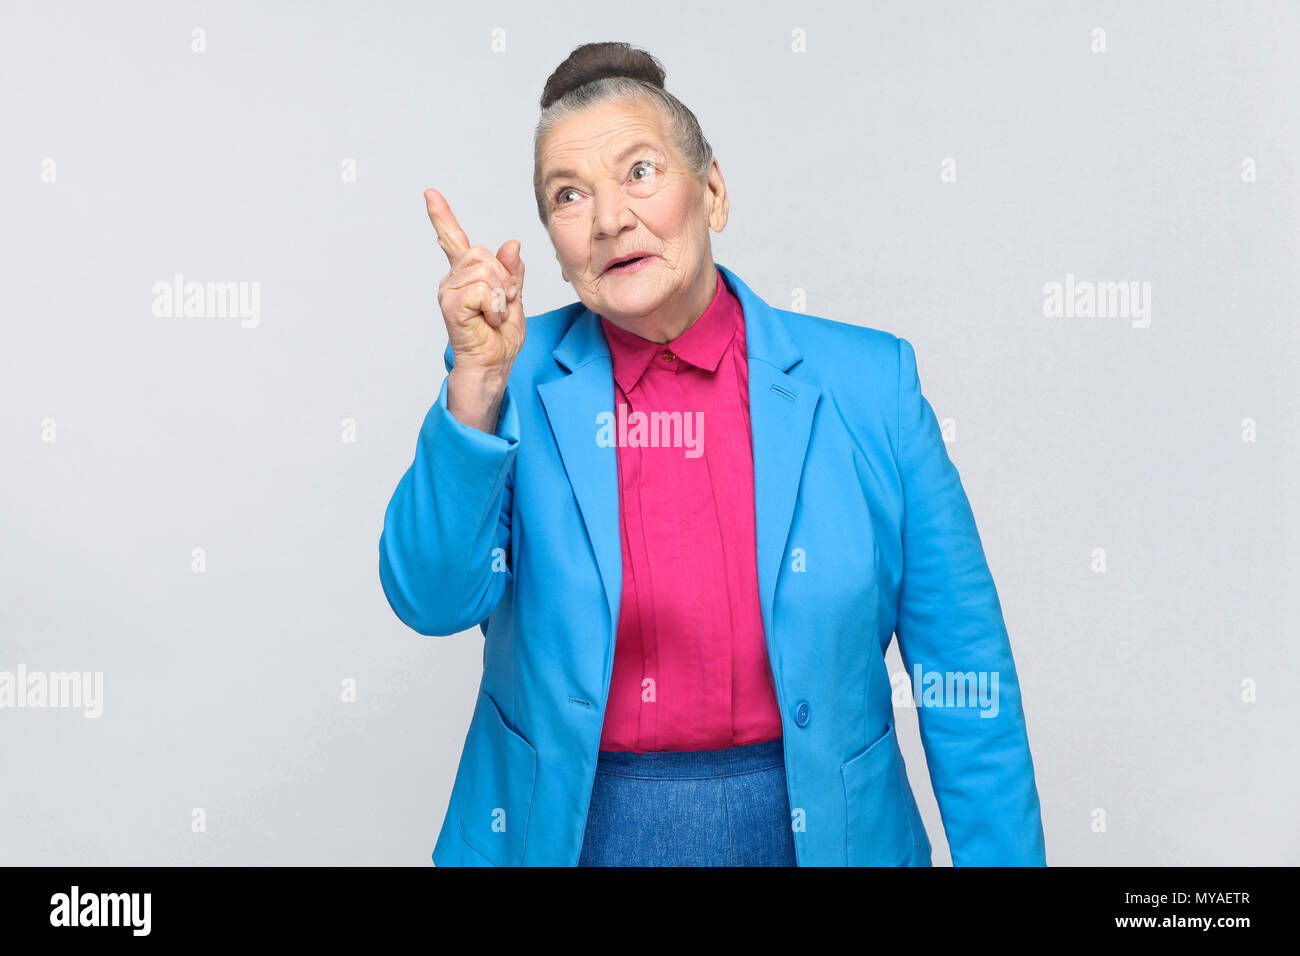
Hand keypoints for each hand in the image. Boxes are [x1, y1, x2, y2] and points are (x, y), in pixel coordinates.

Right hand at [426, 188, 525, 382]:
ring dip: (500, 294)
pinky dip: (494, 305)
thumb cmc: (500, 338)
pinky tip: (488, 319)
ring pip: (485, 269)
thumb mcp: (514, 298)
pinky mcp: (450, 303)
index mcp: (467, 275)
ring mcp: (449, 290)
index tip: (430, 194)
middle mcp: (453, 279)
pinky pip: (482, 289)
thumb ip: (512, 272)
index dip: (442, 216)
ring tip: (494, 314)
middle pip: (483, 253)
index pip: (453, 240)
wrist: (492, 365)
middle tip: (502, 303)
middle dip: (503, 278)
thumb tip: (512, 243)